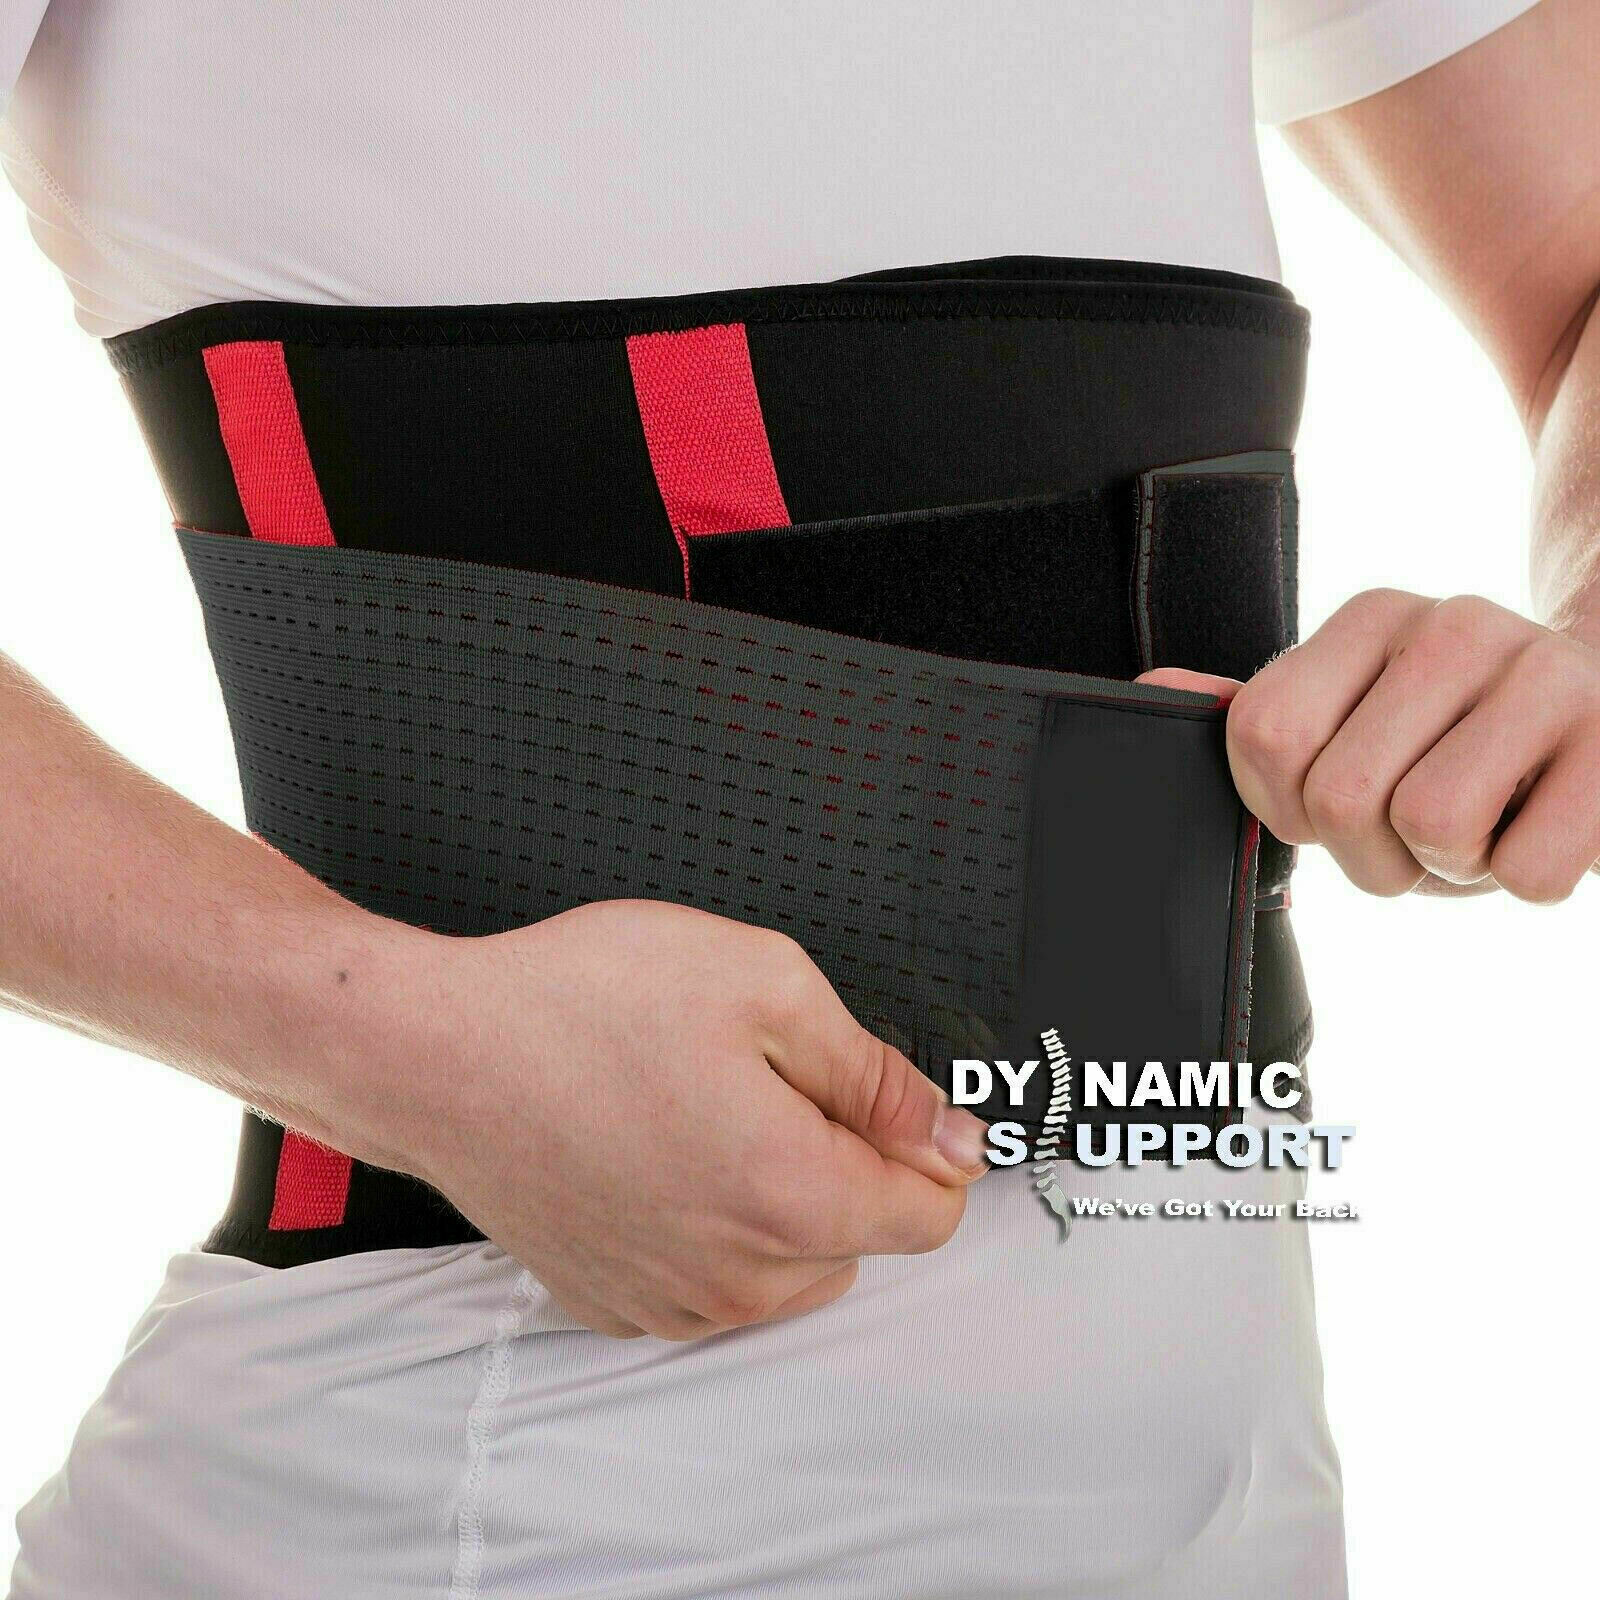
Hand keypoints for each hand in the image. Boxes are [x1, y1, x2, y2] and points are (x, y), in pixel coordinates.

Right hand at [385, 899, 988, 1339]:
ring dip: (775, 1199)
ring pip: (790, 1266)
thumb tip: (952, 1134)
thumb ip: (876, 1073)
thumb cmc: (578, 1006)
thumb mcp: (764, 983)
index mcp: (791, 1196)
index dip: (920, 1140)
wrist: (432, 1051)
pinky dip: (707, 1225)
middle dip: (838, 1162)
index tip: (871, 1093)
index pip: (933, 1213)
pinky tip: (652, 1153)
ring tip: (695, 1111)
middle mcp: (738, 1276)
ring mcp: (673, 1302)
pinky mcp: (617, 1304)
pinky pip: (713, 1280)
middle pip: (861, 1238)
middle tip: (756, 1079)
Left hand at [1140, 590, 1599, 900]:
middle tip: (1421, 828)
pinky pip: (1530, 869)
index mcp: (1370, 618)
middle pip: (1341, 796)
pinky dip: (1526, 880)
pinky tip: (1544, 824)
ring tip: (1487, 821)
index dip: (1286, 808)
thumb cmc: (1462, 745)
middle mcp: (1453, 625)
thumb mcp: (1356, 725)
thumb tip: (1155, 688)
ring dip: (1451, 865)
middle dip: (1373, 853)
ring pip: (1433, 827)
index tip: (1335, 807)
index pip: (1263, 736)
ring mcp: (1545, 673)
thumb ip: (1262, 716)